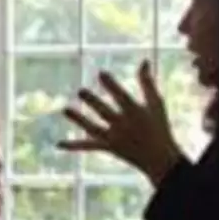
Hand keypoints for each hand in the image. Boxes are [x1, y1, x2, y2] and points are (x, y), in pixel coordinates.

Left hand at [59, 62, 185, 184]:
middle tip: (80, 91)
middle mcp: (123, 126)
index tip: (101, 73)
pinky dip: (74, 146)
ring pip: (93, 128)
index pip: (121, 97)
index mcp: (136, 113)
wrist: (160, 158)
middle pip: (105, 112)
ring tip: (65, 110)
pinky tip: (58, 144)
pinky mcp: (108, 148)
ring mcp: (114, 138)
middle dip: (93, 102)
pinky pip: (89, 146)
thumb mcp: (156, 104)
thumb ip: (147, 83)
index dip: (111, 85)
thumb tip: (144, 61)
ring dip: (79, 120)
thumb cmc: (159, 127)